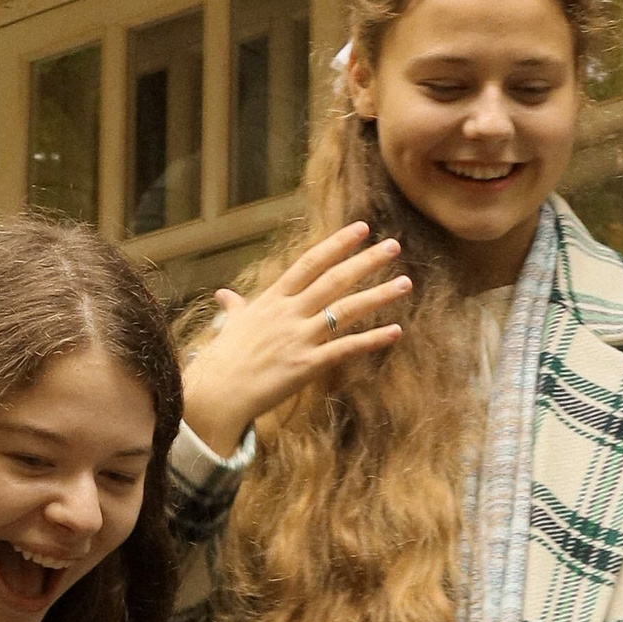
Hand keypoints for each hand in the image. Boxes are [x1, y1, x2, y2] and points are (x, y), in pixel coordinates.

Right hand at [178, 221, 411, 453]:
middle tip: (394, 246)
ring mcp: (299, 338)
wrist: (217, 393)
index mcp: (273, 299)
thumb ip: (237, 307)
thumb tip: (226, 295)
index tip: (361, 228)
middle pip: (334, 280)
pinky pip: (346, 349)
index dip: (337, 244)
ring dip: (378, 295)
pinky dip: (372, 340)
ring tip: (405, 283)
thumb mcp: (232, 325)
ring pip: (346, 310)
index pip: (310, 263)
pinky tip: (395, 331)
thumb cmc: (224, 359)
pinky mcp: (307, 365)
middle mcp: (289, 313)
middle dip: (365, 261)